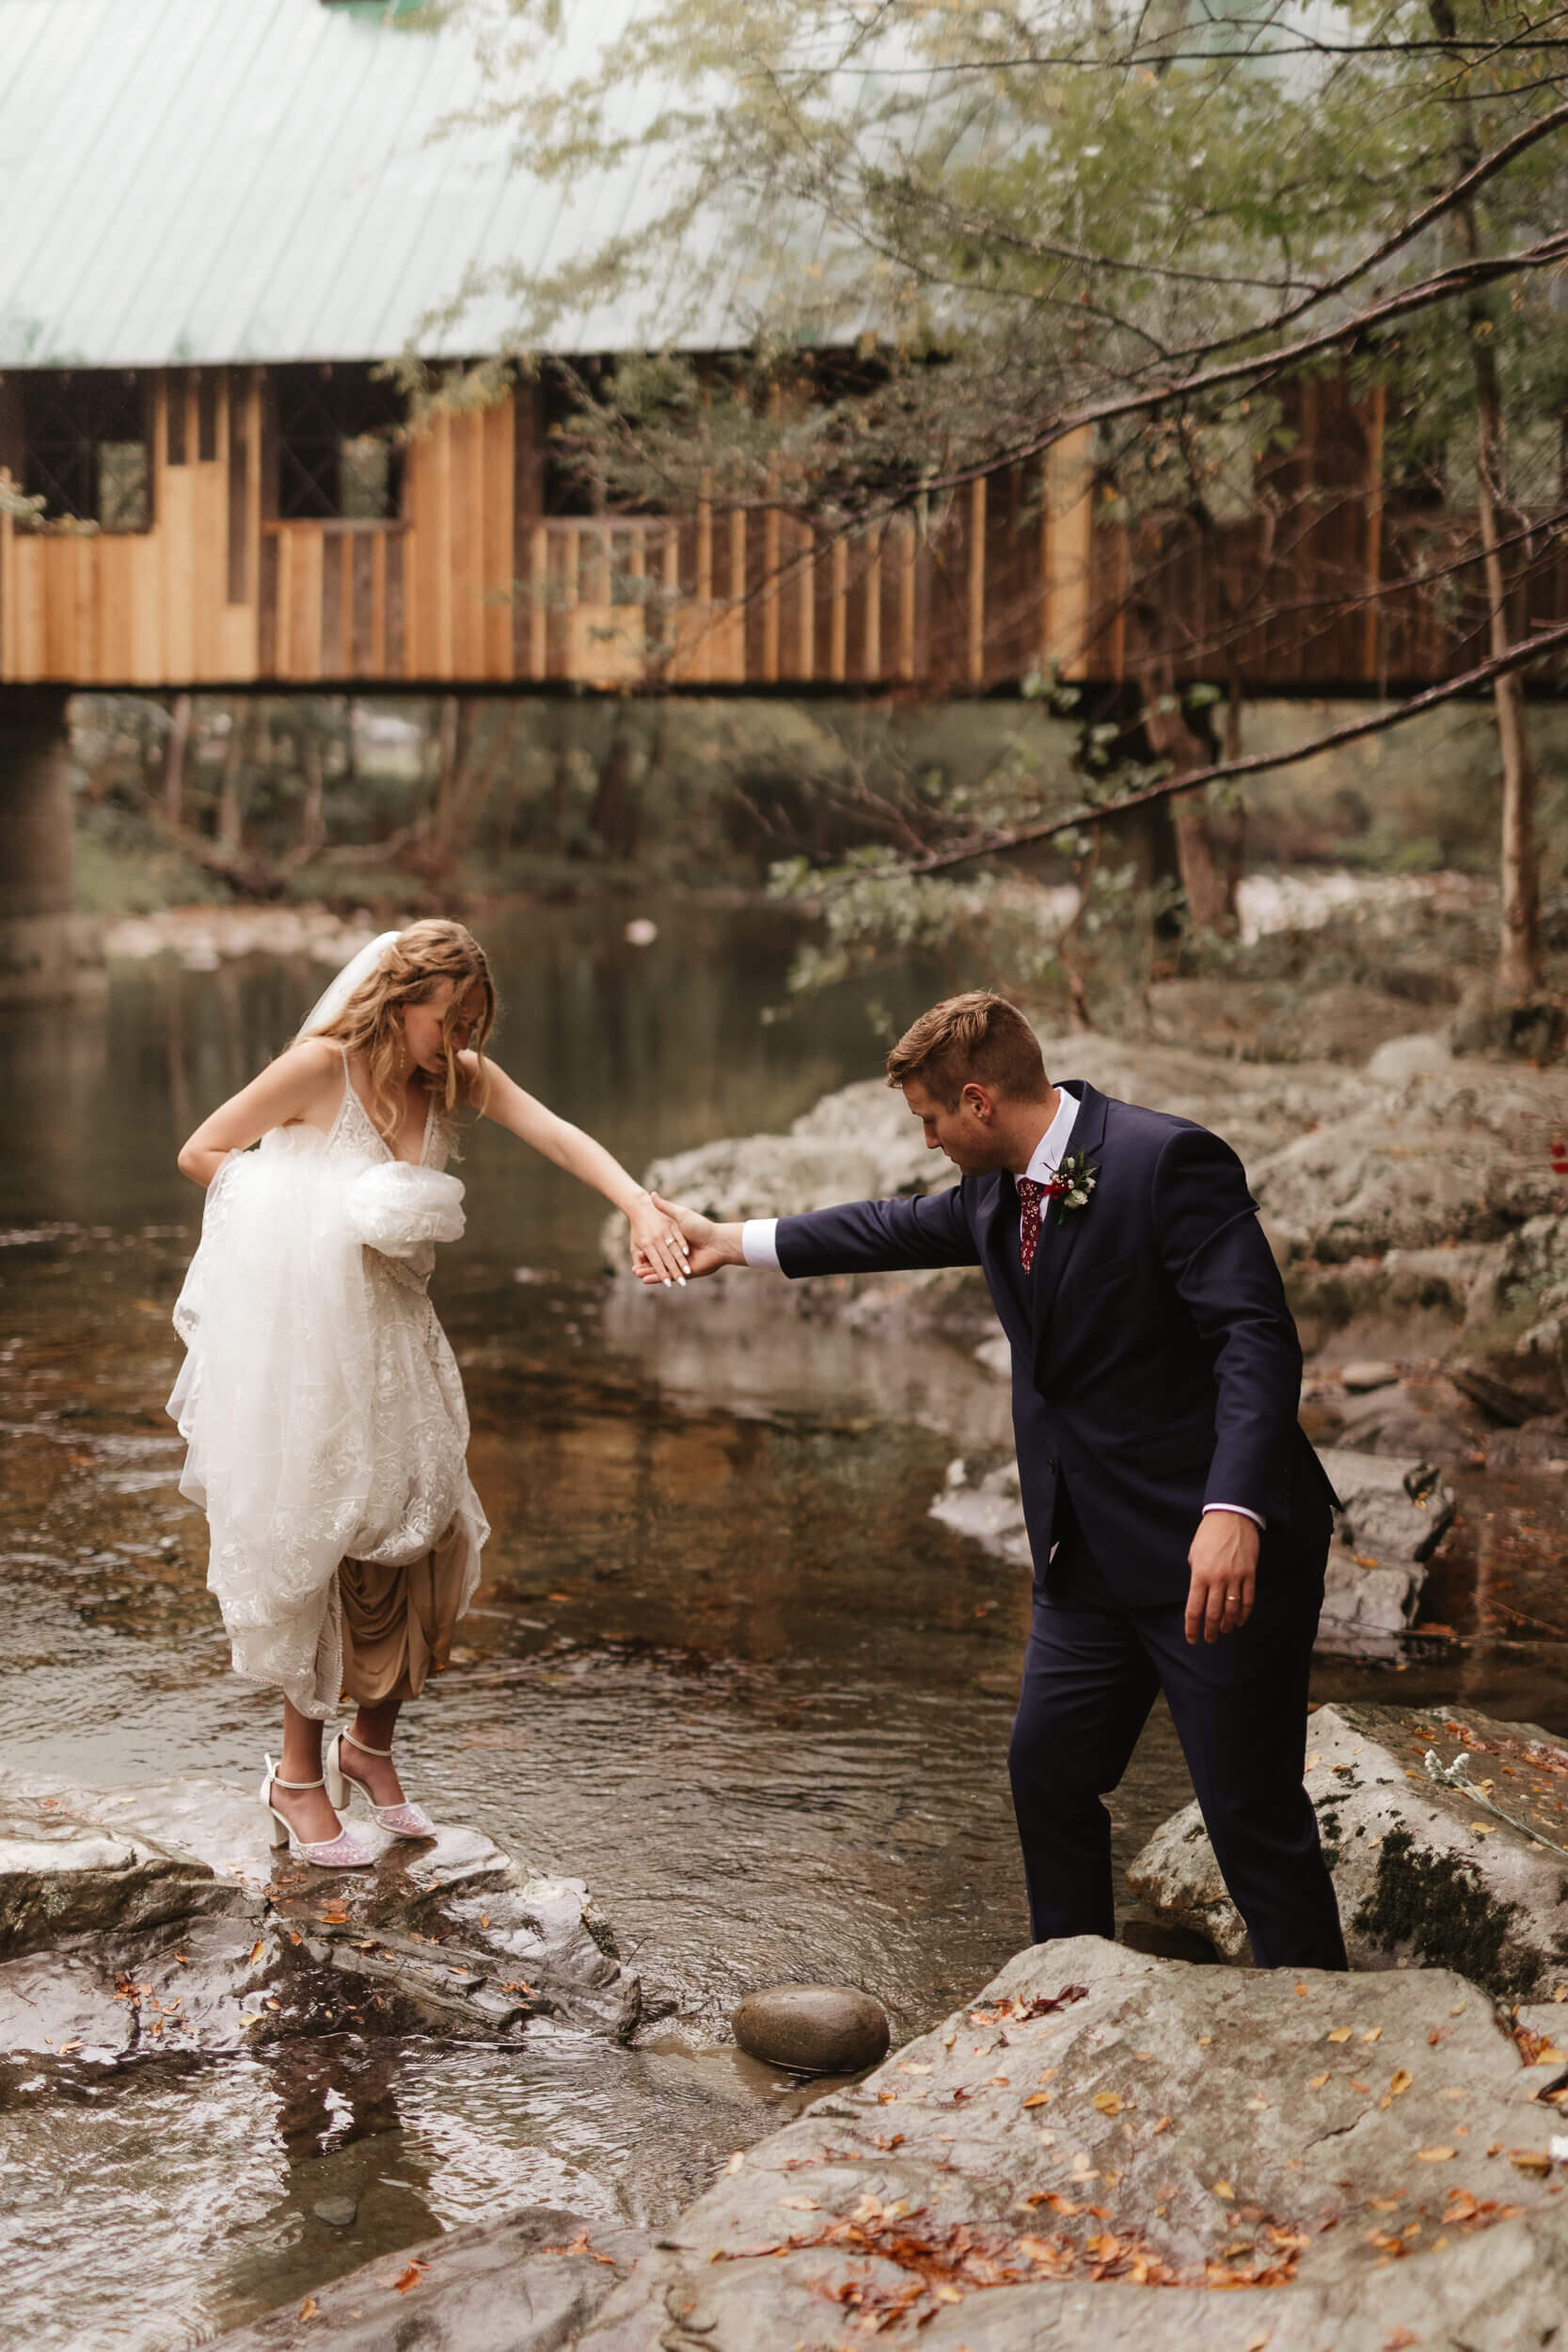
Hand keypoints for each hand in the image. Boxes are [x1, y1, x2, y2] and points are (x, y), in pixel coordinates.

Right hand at [634, 1193, 742, 1282]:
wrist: (718, 1240)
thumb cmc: (700, 1226)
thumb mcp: (681, 1215)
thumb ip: (666, 1208)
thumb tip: (652, 1194)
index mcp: (676, 1240)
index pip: (657, 1246)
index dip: (646, 1248)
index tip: (635, 1250)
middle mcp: (678, 1253)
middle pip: (659, 1260)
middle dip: (645, 1264)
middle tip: (633, 1267)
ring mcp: (682, 1264)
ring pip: (662, 1269)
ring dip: (649, 1272)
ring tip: (636, 1274)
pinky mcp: (686, 1272)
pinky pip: (670, 1276)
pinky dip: (658, 1278)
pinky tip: (646, 1280)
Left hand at [1183, 1510, 1259, 1644]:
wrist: (1231, 1516)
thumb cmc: (1208, 1534)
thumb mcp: (1194, 1554)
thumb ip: (1195, 1574)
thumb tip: (1198, 1593)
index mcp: (1199, 1574)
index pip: (1194, 1609)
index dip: (1192, 1627)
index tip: (1192, 1638)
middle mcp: (1217, 1579)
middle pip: (1213, 1613)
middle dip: (1210, 1630)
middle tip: (1209, 1639)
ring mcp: (1235, 1577)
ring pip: (1231, 1609)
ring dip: (1227, 1624)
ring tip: (1223, 1630)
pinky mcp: (1250, 1574)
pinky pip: (1248, 1599)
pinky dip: (1243, 1613)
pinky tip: (1239, 1620)